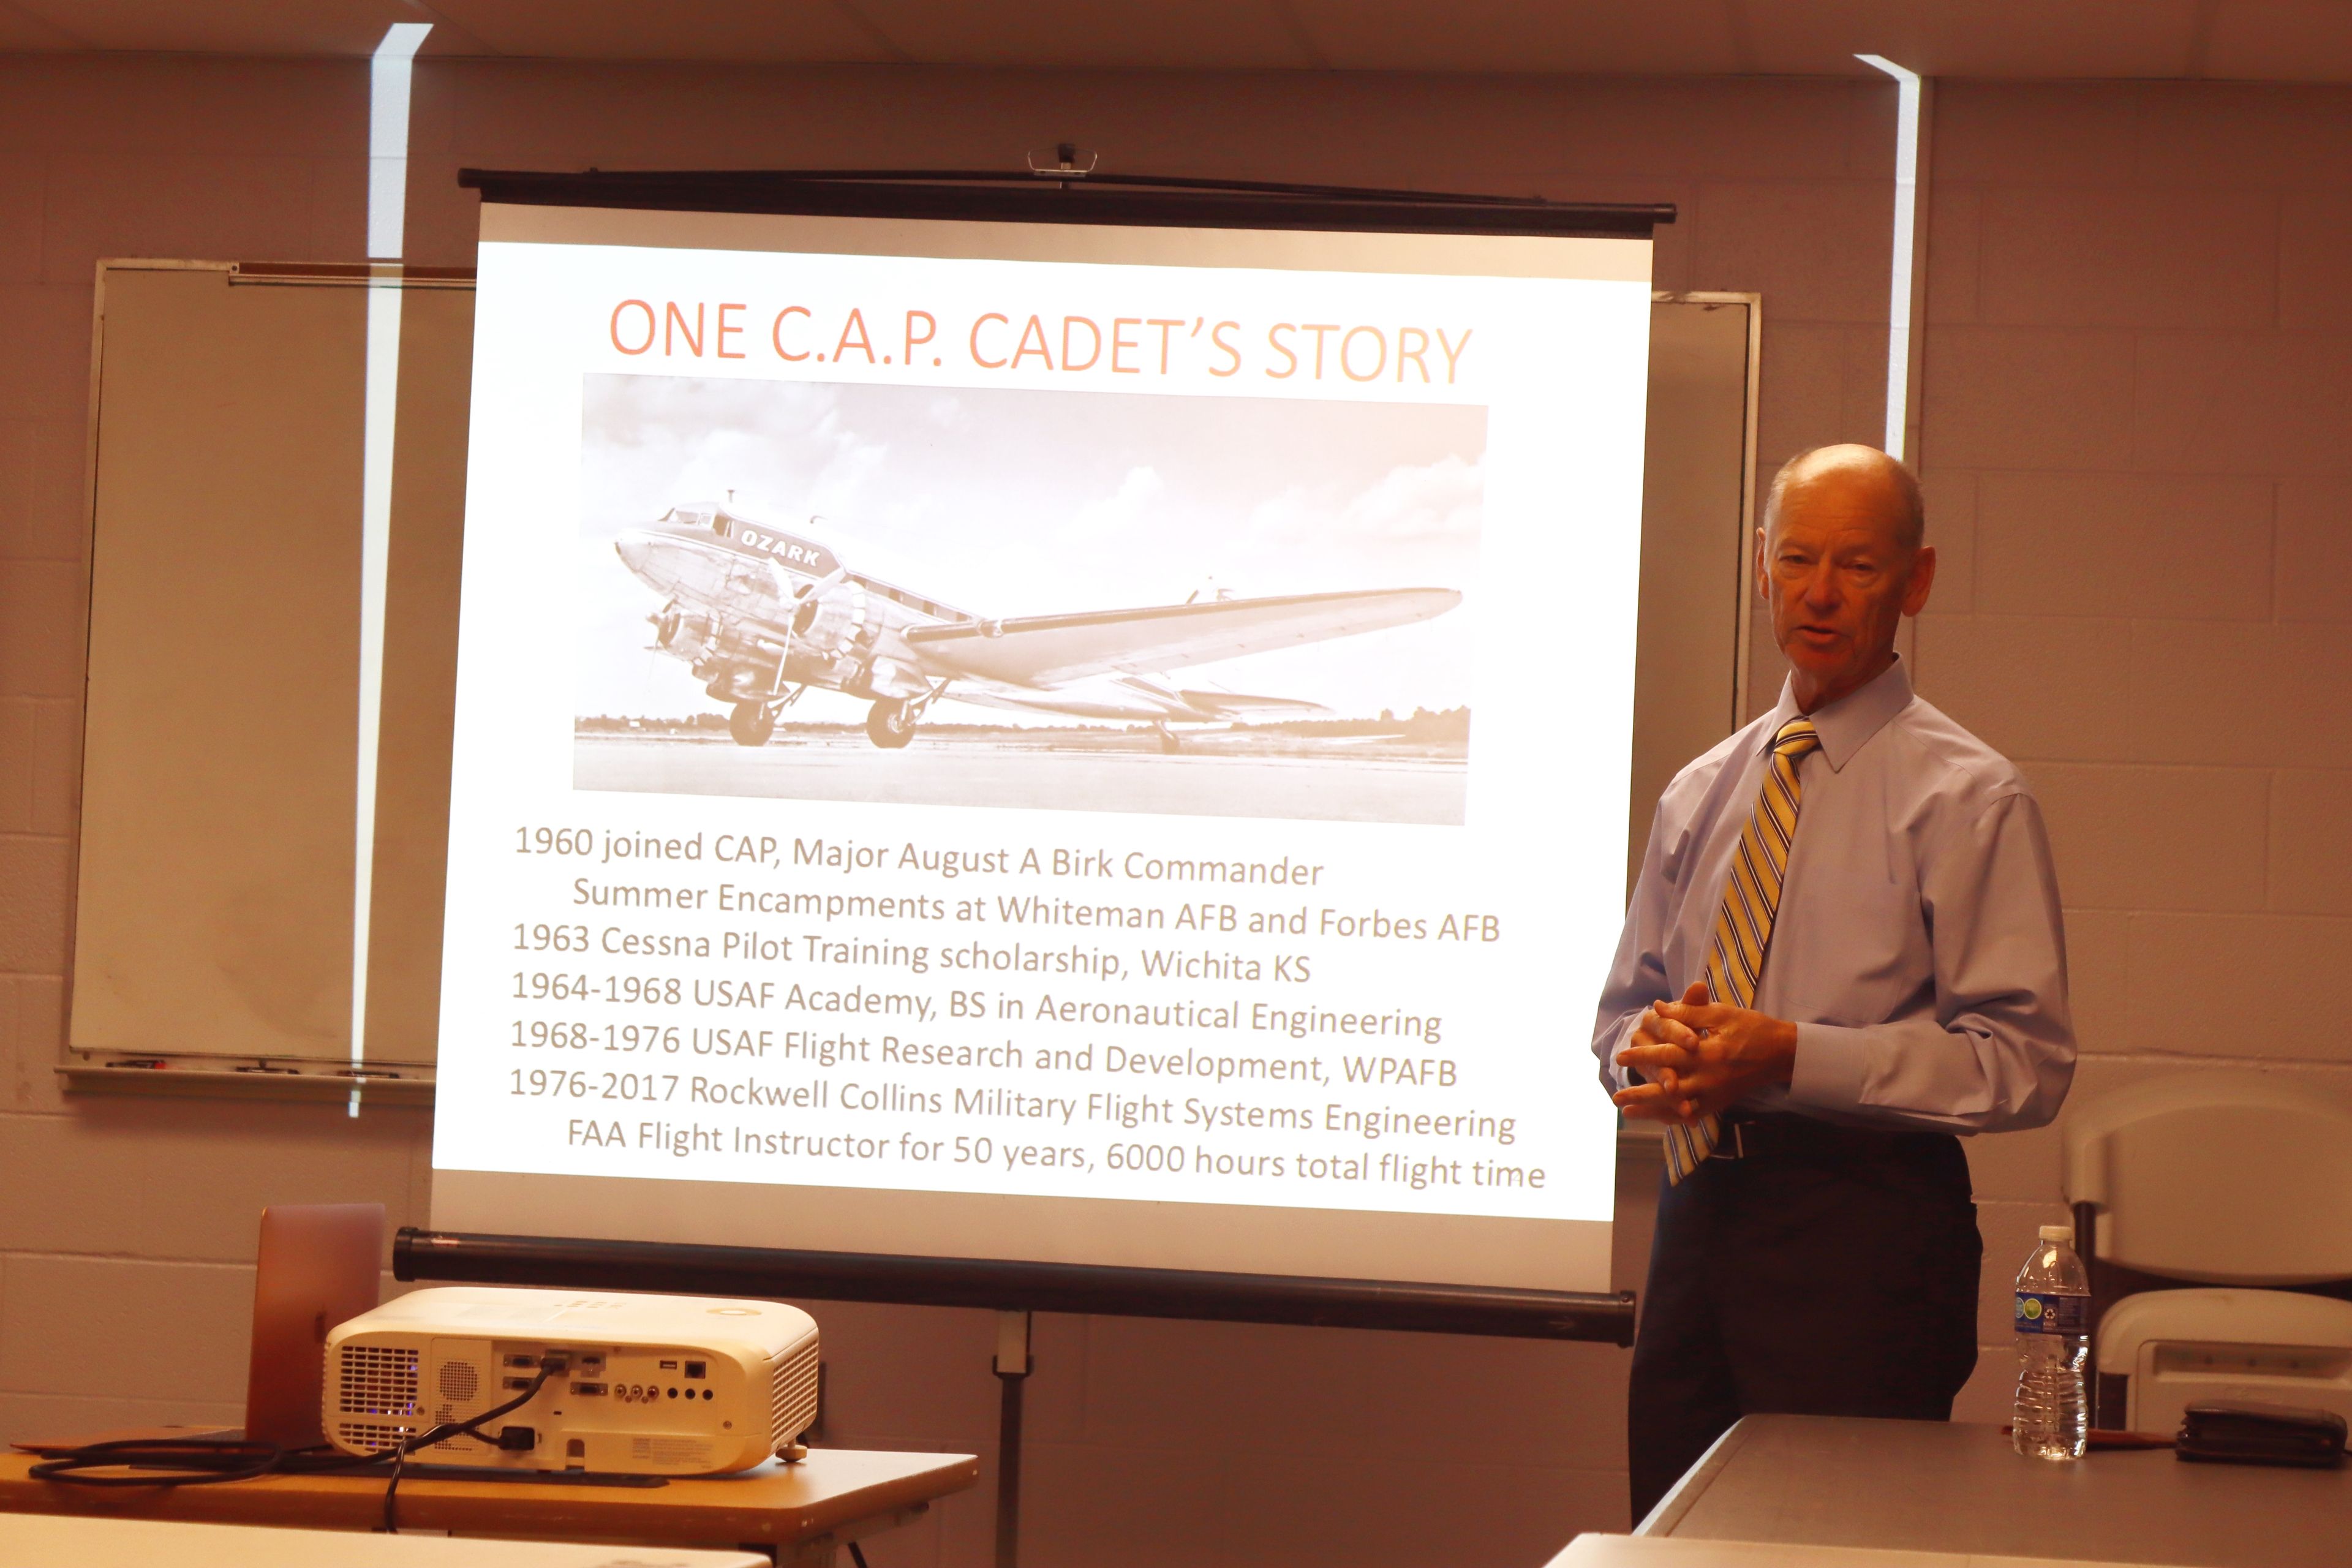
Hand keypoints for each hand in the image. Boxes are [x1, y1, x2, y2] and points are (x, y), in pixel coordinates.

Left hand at [1612, 982, 1799, 1123]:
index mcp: (1709, 1053)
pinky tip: (1656, 1118)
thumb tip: (1657, 1008)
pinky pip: (1692, 1114)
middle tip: (1616, 1097)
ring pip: (1678, 1108)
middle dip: (1641, 1093)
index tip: (1621, 1056)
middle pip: (1669, 1089)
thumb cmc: (1752, 1028)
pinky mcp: (1720, 1103)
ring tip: (1628, 1112)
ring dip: (1652, 1111)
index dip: (1643, 1055)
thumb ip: (1689, 1012)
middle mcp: (1710, 1079)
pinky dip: (1673, 1118)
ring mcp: (1716, 1095)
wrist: (1781, 1053)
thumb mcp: (1722, 1014)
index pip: (1669, 1056)